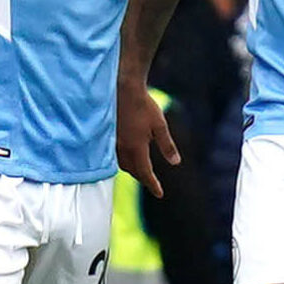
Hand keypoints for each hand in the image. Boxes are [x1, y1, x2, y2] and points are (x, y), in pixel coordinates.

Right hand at [114, 76, 171, 197]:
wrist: (123, 88)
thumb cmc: (144, 105)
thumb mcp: (160, 125)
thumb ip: (167, 145)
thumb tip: (176, 163)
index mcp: (136, 148)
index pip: (145, 173)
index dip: (153, 185)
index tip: (160, 194)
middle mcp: (122, 149)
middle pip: (132, 171)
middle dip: (142, 178)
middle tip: (151, 183)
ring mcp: (113, 143)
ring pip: (121, 164)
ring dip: (132, 170)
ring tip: (140, 171)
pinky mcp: (107, 136)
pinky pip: (114, 155)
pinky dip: (122, 160)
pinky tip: (127, 156)